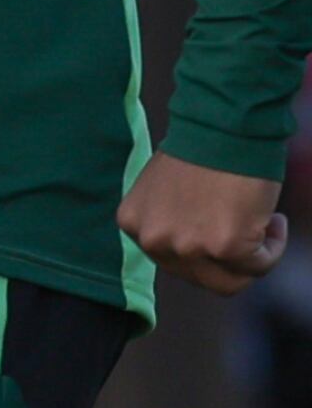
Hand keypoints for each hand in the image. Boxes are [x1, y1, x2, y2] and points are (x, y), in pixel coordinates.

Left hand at [117, 149, 286, 295]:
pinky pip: (259, 265)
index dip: (206, 250)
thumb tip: (188, 251)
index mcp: (133, 224)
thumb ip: (167, 223)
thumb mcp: (162, 192)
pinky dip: (273, 246)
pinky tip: (273, 218)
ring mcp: (187, 245)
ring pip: (232, 281)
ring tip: (263, 224)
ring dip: (253, 258)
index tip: (221, 227)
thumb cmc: (201, 152)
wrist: (224, 126)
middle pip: (201, 277)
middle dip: (229, 260)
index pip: (173, 262)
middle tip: (246, 232)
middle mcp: (154, 239)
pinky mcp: (224, 247)